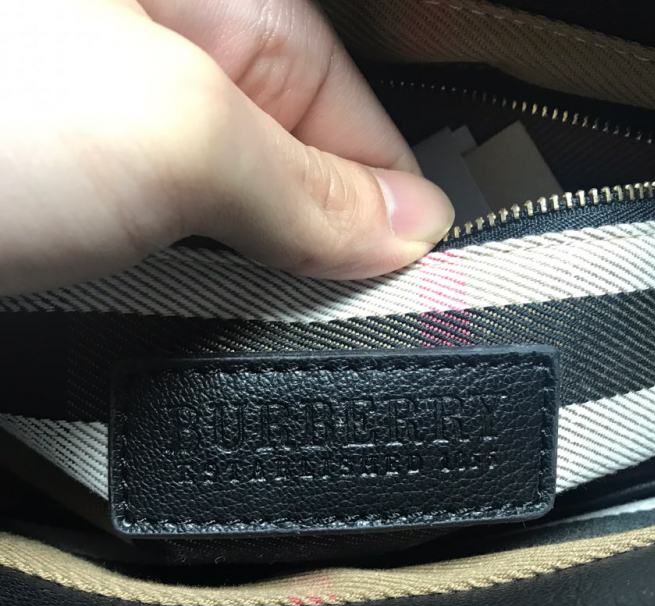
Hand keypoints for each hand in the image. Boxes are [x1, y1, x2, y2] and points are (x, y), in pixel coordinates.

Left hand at [0, 0, 453, 294]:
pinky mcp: (68, 202)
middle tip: (330, 315)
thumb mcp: (172, 136)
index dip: (387, 188)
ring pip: (222, 217)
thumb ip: (307, 187)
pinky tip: (174, 319)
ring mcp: (106, 132)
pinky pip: (156, 252)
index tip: (414, 269)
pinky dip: (175, 297)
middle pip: (285, 160)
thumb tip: (405, 225)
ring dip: (240, 282)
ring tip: (244, 325)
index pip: (341, 97)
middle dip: (311, 244)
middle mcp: (154, 57)